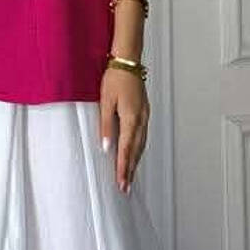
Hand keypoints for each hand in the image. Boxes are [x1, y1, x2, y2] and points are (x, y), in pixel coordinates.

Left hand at [99, 67, 148, 191]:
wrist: (128, 62)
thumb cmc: (115, 79)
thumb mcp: (105, 102)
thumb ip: (106, 126)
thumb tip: (106, 147)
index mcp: (130, 118)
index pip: (125, 149)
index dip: (123, 168)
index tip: (121, 182)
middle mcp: (140, 119)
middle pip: (136, 151)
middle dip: (130, 170)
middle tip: (126, 187)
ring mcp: (144, 116)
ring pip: (141, 145)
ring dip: (135, 161)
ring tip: (130, 176)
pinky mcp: (143, 113)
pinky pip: (143, 136)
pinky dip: (139, 149)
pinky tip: (136, 154)